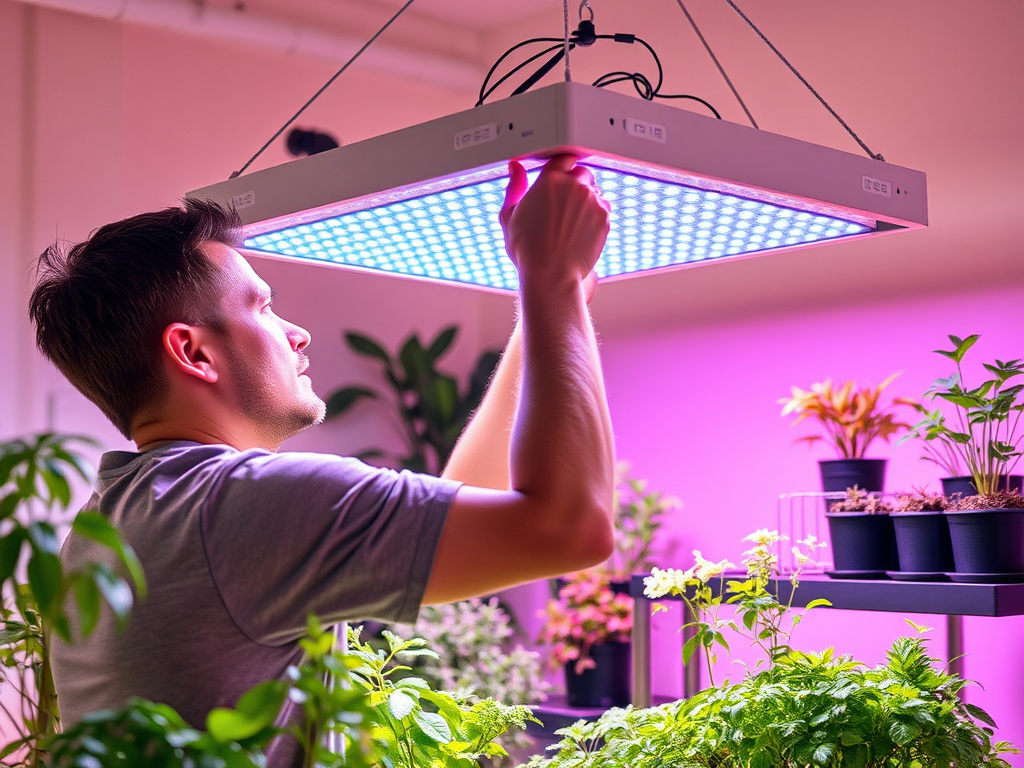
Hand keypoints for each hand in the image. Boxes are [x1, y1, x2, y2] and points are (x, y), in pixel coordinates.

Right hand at [500, 155, 609, 293]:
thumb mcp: (509, 216)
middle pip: (582, 172)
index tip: (560, 178)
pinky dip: (596, 214)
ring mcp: (592, 201)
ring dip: (587, 199)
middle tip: (566, 203)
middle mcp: (573, 186)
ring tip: (573, 220)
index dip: (562, 168)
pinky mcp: (604, 217)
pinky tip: (582, 229)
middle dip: (576, 183)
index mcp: (549, 181)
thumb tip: (515, 168)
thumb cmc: (528, 250)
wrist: (551, 274)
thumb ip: (514, 187)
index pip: (563, 159)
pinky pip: (604, 207)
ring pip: (595, 190)